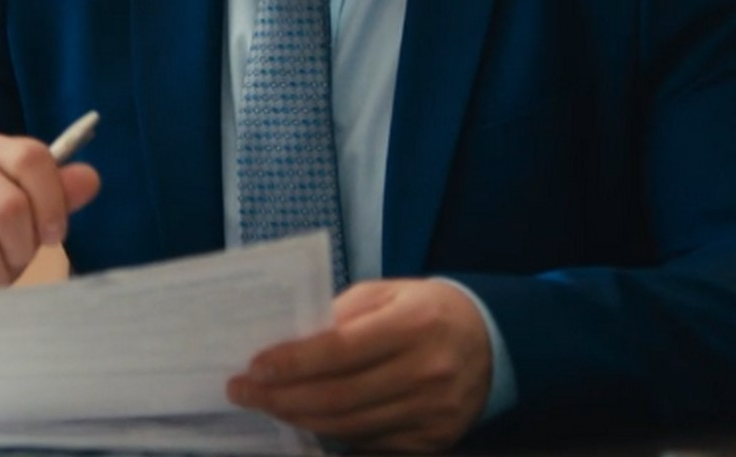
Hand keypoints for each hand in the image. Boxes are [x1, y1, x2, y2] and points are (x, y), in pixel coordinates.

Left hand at [227, 279, 491, 451]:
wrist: (494, 340)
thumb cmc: (429, 309)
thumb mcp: (389, 293)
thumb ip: (341, 314)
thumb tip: (288, 343)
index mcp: (414, 324)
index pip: (340, 350)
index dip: (292, 362)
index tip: (253, 367)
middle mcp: (427, 371)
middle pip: (338, 397)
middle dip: (282, 397)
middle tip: (242, 392)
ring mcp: (433, 412)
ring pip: (350, 427)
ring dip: (300, 418)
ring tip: (269, 405)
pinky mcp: (434, 440)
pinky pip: (371, 443)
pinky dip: (334, 434)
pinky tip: (309, 419)